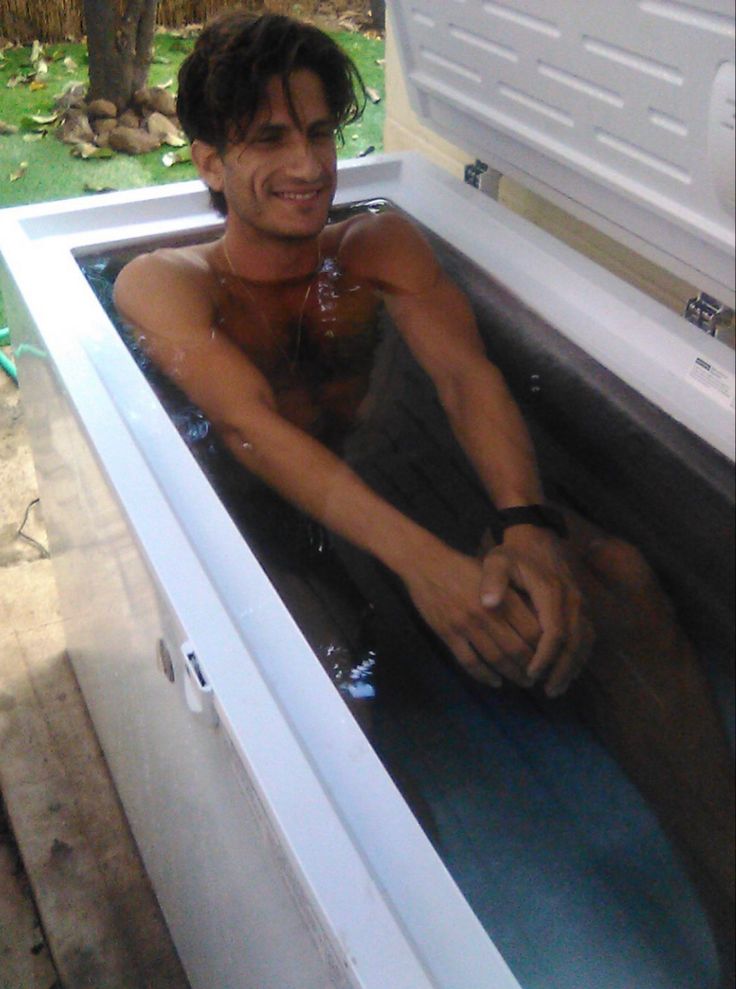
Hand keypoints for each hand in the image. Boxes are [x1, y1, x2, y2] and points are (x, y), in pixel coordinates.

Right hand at [402, 540, 542, 688]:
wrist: (426, 564)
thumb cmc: (463, 566)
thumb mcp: (494, 574)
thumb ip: (513, 596)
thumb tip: (538, 620)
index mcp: (502, 597)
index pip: (531, 630)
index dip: (542, 648)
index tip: (548, 657)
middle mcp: (487, 614)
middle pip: (516, 649)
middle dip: (530, 667)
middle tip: (537, 676)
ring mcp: (466, 626)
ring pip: (495, 658)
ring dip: (511, 674)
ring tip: (522, 682)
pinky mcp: (448, 634)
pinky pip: (469, 662)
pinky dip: (484, 675)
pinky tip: (495, 681)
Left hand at [480, 526, 593, 696]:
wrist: (536, 536)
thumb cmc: (512, 554)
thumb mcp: (496, 561)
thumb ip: (492, 581)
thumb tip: (487, 604)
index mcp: (551, 591)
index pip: (554, 631)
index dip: (544, 656)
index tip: (531, 673)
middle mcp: (572, 599)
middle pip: (574, 642)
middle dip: (561, 668)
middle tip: (547, 691)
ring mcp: (580, 603)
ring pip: (584, 641)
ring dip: (573, 666)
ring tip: (556, 687)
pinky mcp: (581, 606)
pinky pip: (587, 636)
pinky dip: (580, 656)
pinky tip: (568, 672)